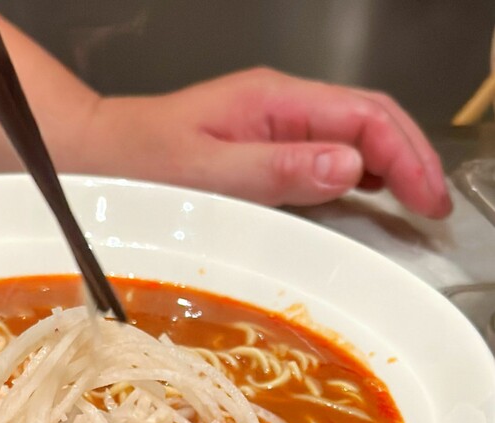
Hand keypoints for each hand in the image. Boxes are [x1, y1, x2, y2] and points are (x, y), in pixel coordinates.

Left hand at [82, 68, 450, 217]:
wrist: (97, 157)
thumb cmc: (140, 165)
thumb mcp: (206, 173)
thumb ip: (276, 170)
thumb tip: (351, 168)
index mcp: (274, 102)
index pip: (363, 116)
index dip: (406, 156)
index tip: (428, 200)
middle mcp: (282, 107)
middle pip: (369, 120)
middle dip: (411, 160)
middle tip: (435, 209)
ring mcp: (275, 126)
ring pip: (353, 136)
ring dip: (393, 166)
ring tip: (417, 206)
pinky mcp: (266, 148)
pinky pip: (326, 155)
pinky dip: (360, 175)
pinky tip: (372, 198)